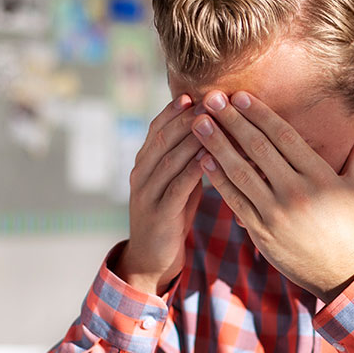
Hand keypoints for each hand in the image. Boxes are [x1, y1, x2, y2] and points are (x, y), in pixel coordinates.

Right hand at [116, 96, 205, 294]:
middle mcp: (140, 174)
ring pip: (169, 159)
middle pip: (161, 138)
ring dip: (191, 139)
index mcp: (144, 164)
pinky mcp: (158, 214)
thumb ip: (188, 160)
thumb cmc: (171, 217)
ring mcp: (146, 194)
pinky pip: (176, 187)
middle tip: (208, 101)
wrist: (151, 259)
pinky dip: (193, 170)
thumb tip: (213, 131)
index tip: (196, 93)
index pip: (157, 128)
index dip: (174, 110)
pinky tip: (210, 158)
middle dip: (185, 118)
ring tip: (213, 122)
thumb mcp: (178, 183)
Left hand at [192, 91, 353, 301]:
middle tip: (211, 99)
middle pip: (258, 147)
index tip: (239, 96)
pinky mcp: (263, 232)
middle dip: (232, 121)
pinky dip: (219, 180)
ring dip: (216, 145)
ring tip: (199, 123)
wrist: (344, 273)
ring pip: (241, 171)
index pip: (283, 135)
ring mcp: (278, 212)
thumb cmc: (350, 227)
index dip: (258, 113)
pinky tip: (204, 161)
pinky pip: (235, 200)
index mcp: (320, 174)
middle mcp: (298, 190)